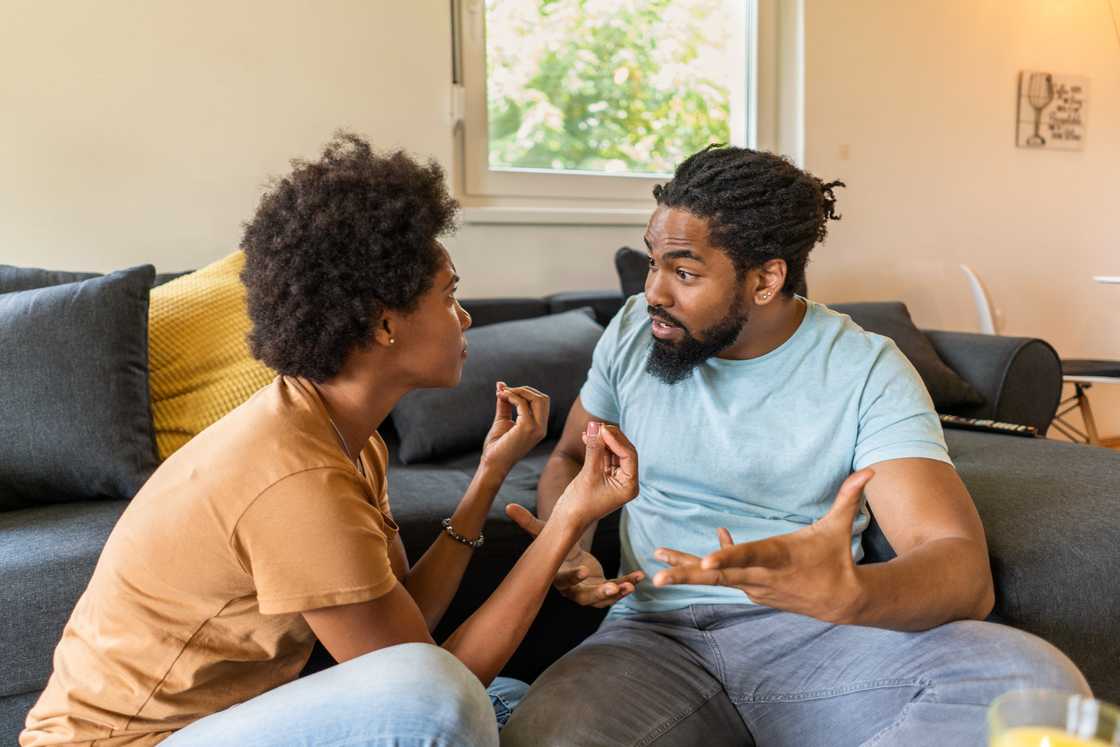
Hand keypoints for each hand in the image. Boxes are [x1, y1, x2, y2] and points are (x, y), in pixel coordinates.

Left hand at [480, 382, 549, 473]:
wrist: (492, 463)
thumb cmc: (497, 445)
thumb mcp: (503, 419)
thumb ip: (505, 402)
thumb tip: (501, 384)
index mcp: (539, 427)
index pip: (541, 402)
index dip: (525, 392)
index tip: (505, 391)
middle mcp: (542, 428)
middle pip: (543, 398)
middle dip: (524, 389)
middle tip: (505, 391)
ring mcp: (537, 429)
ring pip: (538, 399)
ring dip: (519, 391)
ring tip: (503, 393)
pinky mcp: (527, 428)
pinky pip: (523, 404)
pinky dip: (512, 397)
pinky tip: (501, 397)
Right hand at [507, 504, 644, 607]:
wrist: (567, 557)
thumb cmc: (555, 545)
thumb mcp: (544, 534)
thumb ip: (528, 523)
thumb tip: (508, 506)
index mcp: (557, 576)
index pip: (563, 580)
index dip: (573, 577)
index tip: (584, 570)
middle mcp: (572, 589)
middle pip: (584, 597)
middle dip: (599, 594)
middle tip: (612, 588)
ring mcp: (587, 592)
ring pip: (602, 599)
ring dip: (617, 593)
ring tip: (630, 584)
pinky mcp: (601, 590)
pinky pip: (616, 590)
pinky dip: (627, 583)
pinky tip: (638, 576)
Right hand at [551, 421, 638, 529]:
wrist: (567, 519)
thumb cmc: (579, 503)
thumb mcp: (588, 474)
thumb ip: (594, 449)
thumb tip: (595, 426)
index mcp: (630, 486)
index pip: (629, 456)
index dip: (617, 440)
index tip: (602, 429)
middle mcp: (626, 482)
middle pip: (624, 451)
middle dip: (610, 437)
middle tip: (596, 425)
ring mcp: (616, 478)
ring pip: (614, 451)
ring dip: (602, 440)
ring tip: (589, 430)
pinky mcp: (605, 476)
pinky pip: (604, 456)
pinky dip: (597, 446)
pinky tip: (587, 437)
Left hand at [652, 469, 874, 623]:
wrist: (842, 602)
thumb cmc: (837, 558)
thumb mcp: (840, 527)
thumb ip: (848, 496)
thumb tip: (869, 469)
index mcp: (779, 557)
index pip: (750, 557)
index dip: (728, 558)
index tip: (707, 562)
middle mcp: (761, 576)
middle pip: (720, 577)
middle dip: (688, 576)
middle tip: (658, 577)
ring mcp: (754, 587)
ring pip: (715, 580)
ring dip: (685, 572)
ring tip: (656, 566)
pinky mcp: (751, 591)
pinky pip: (724, 577)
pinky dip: (708, 565)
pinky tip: (687, 557)